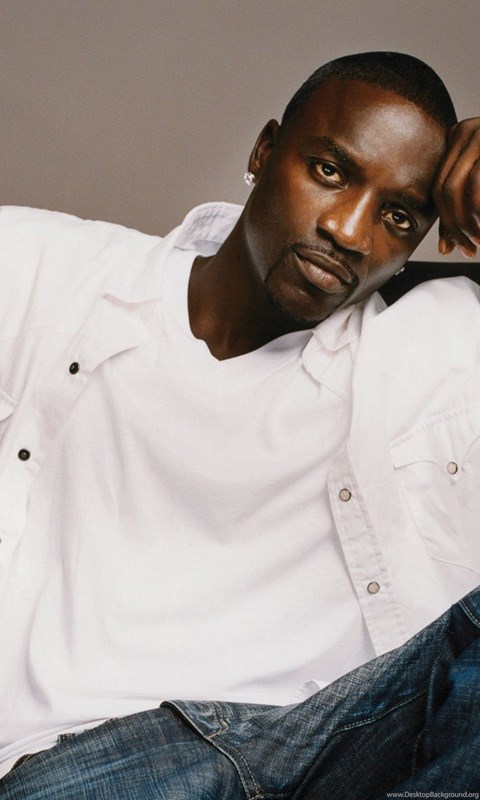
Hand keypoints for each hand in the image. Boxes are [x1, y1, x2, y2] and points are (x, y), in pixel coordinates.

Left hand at [434, 117, 479, 257]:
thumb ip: (463, 208)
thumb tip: (443, 249)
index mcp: (459, 135)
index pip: (437, 188)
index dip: (444, 223)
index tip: (451, 249)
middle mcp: (468, 130)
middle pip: (444, 190)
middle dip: (454, 226)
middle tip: (469, 250)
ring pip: (456, 189)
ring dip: (467, 223)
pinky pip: (477, 183)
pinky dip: (479, 210)